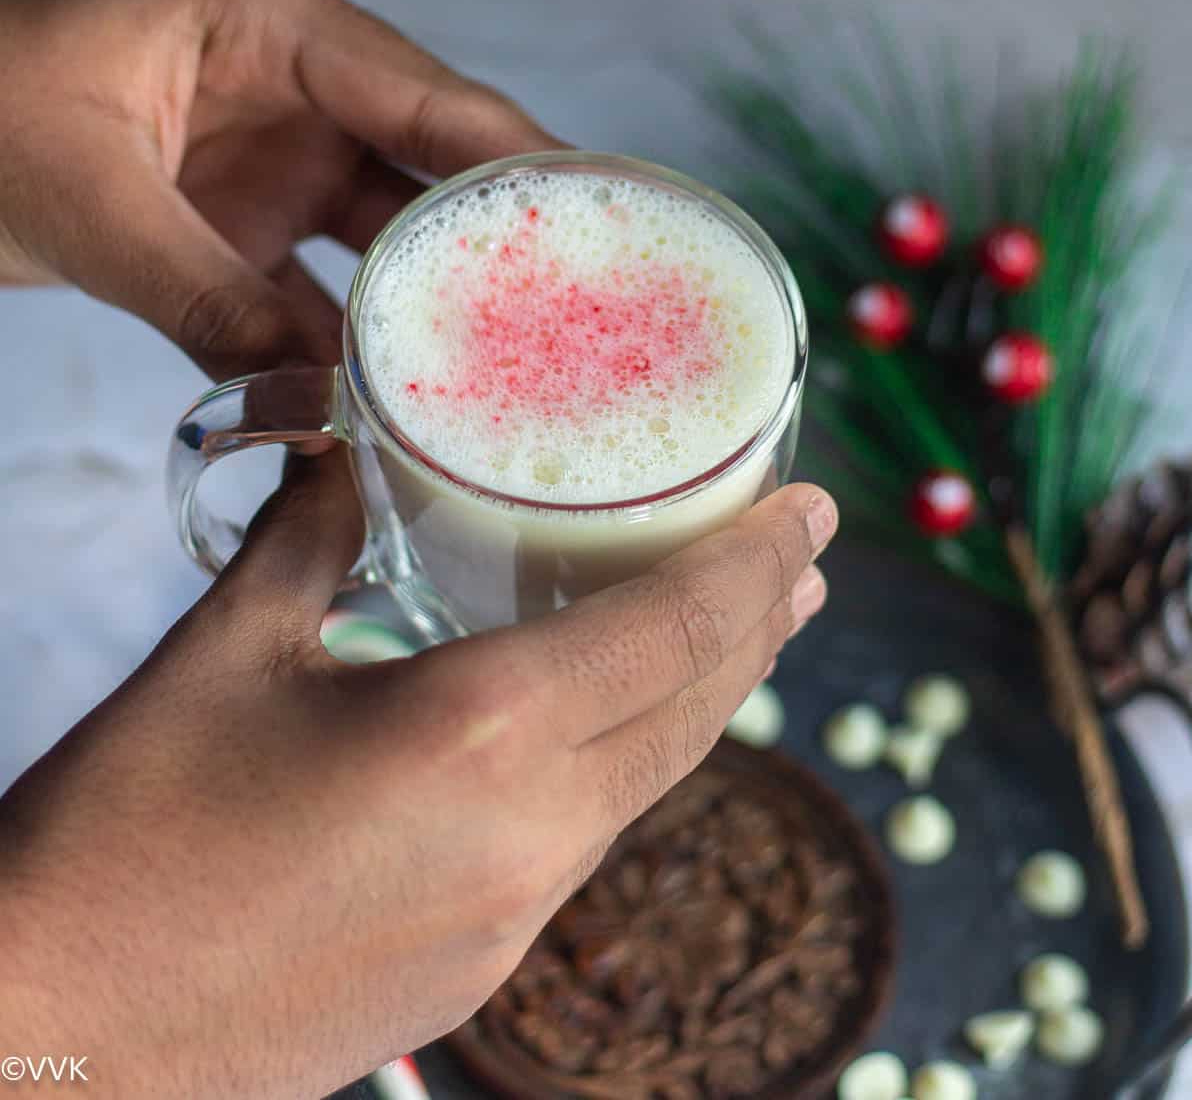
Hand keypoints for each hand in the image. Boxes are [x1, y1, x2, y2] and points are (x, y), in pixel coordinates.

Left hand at [0, 0, 555, 378]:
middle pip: (421, 156)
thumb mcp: (91, 202)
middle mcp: (282, 71)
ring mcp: (259, 144)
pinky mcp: (226, 209)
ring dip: (425, 295)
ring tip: (514, 362)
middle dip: (494, 232)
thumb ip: (211, 300)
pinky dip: (343, 330)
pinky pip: (307, 275)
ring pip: (373, 225)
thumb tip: (320, 405)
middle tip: (589, 305)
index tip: (612, 215)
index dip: (522, 155)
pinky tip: (393, 393)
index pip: (425, 91)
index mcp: (263, 15)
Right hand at [0, 459, 834, 1098]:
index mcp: (478, 733)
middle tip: (805, 553)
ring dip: (705, 696)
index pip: (676, 631)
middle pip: (694, 711)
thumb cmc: (127, 837)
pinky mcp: (477, 972)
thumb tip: (347, 450)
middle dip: (761, 623)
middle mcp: (528, 835)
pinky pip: (589, 841)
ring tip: (734, 629)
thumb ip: (310, 533)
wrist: (62, 1042)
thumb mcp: (223, 650)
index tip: (817, 507)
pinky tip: (603, 733)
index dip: (759, 561)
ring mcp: (511, 919)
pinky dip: (629, 763)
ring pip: (652, 783)